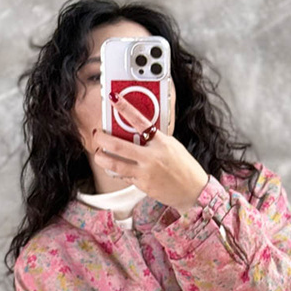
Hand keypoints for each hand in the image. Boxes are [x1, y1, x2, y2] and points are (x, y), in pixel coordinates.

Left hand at [93, 94, 209, 212]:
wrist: (193, 191)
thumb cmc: (184, 167)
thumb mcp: (172, 146)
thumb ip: (155, 139)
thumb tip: (136, 133)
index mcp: (161, 142)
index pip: (140, 121)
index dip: (125, 108)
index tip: (114, 99)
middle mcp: (152, 156)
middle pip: (119, 146)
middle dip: (102, 139)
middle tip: (97, 135)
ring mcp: (146, 172)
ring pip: (116, 164)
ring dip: (102, 158)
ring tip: (98, 153)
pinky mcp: (143, 185)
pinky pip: (124, 176)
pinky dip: (116, 170)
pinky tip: (112, 167)